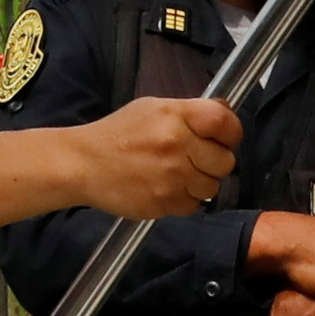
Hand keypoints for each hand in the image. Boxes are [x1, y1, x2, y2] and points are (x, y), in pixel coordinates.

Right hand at [62, 97, 241, 219]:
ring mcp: (171, 176)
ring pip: (212, 187)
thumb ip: (189, 113)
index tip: (224, 139)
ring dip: (198, 183)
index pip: (225, 123)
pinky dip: (183, 200)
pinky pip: (193, 206)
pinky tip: (165, 188)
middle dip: (213, 162)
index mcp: (175, 115)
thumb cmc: (117, 134)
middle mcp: (177, 144)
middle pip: (225, 161)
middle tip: (194, 159)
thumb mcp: (152, 109)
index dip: (231, 133)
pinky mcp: (164, 203)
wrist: (83, 164)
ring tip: (175, 175)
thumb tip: (225, 117)